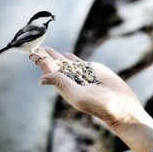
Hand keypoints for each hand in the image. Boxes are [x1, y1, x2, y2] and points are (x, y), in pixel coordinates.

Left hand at [30, 47, 152, 151]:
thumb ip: (61, 83)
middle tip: (34, 47)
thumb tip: (41, 78)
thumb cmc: (100, 104)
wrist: (121, 104)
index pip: (50, 71)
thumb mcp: (78, 95)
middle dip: (45, 57)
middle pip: (55, 65)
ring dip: (55, 55)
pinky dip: (70, 57)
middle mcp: (71, 80)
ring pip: (65, 62)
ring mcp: (82, 74)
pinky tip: (64, 54)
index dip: (41, 62)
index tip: (32, 53)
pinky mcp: (93, 70)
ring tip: (45, 49)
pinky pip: (78, 62)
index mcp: (65, 86)